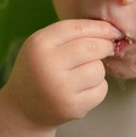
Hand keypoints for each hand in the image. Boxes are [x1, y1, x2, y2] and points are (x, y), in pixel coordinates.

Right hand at [4, 19, 121, 126]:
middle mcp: (48, 65)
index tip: (112, 30)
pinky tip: (83, 90)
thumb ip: (70, 35)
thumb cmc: (38, 71)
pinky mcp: (72, 107)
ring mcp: (60, 88)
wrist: (23, 109)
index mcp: (39, 44)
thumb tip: (110, 30)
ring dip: (98, 70)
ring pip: (98, 69)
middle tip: (106, 49)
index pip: (77, 29)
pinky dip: (98, 88)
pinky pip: (101, 90)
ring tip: (83, 74)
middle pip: (92, 48)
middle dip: (105, 46)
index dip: (99, 28)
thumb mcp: (42, 46)